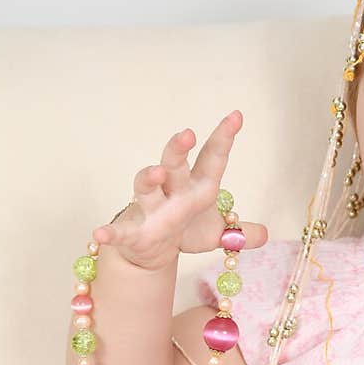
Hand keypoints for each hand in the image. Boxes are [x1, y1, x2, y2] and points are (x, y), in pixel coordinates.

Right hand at [92, 110, 267, 270]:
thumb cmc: (184, 229)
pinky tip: (99, 234)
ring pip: (146, 188)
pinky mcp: (134, 231)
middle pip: (174, 163)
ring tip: (156, 172)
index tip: (237, 116)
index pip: (211, 158)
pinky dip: (110, 232)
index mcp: (197, 187)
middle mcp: (171, 191)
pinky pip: (120, 231)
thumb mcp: (216, 233)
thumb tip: (264, 234)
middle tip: (188, 133)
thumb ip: (240, 233)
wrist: (153, 249)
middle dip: (178, 148)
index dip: (223, 138)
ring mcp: (150, 208)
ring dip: (149, 177)